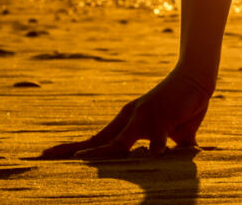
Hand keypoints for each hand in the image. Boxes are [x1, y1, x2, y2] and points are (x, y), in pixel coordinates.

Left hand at [37, 68, 212, 159]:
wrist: (196, 78)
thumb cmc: (183, 106)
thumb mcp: (171, 132)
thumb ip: (166, 146)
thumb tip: (171, 163)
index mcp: (127, 123)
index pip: (96, 139)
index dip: (73, 149)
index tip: (48, 154)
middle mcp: (129, 120)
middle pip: (97, 141)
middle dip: (71, 150)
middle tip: (44, 156)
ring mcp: (144, 119)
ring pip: (119, 142)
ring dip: (101, 152)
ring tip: (82, 158)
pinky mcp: (163, 118)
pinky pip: (157, 140)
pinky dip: (156, 149)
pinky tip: (154, 156)